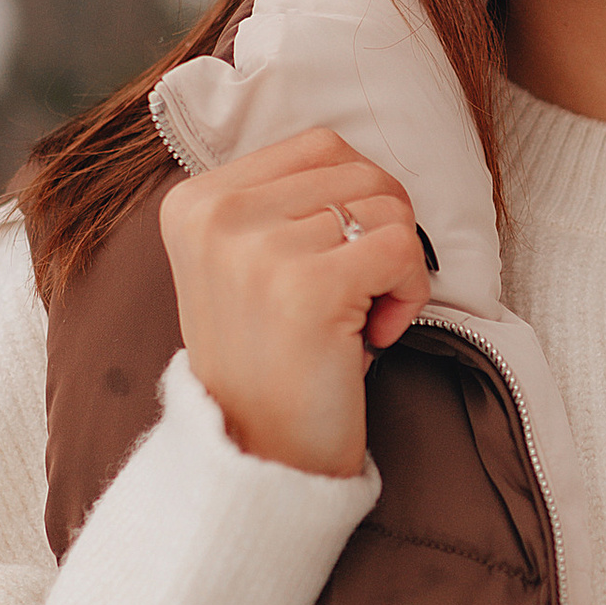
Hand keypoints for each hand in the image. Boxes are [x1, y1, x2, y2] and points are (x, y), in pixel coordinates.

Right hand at [158, 126, 427, 479]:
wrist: (256, 458)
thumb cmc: (269, 362)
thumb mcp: (243, 265)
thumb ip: (282, 203)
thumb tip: (363, 164)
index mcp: (195, 201)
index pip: (320, 145)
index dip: (357, 199)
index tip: (337, 261)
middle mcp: (216, 215)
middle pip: (359, 170)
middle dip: (383, 230)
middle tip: (359, 294)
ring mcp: (258, 249)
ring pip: (388, 206)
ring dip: (398, 266)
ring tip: (359, 318)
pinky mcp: (308, 287)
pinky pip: (404, 248)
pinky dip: (410, 294)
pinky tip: (374, 336)